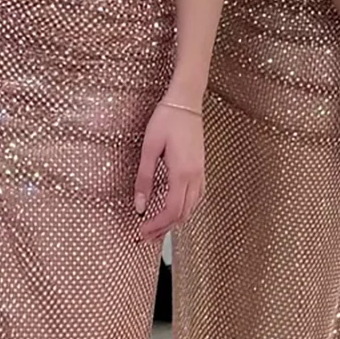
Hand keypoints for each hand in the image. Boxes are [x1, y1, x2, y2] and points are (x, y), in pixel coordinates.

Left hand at [133, 99, 204, 240]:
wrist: (186, 102)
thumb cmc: (166, 120)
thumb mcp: (149, 149)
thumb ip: (144, 179)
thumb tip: (139, 205)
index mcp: (182, 173)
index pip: (172, 211)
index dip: (157, 225)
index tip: (141, 232)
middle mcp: (195, 176)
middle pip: (182, 214)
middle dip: (164, 229)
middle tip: (146, 236)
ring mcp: (200, 173)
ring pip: (191, 208)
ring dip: (174, 221)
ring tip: (157, 228)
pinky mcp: (200, 168)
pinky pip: (196, 197)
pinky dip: (184, 209)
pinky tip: (173, 210)